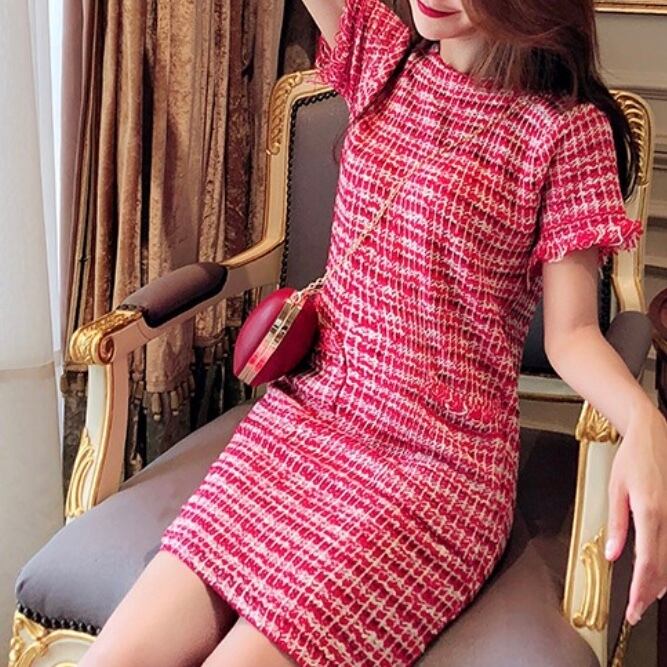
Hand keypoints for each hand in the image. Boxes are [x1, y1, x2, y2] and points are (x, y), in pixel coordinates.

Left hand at [605, 403, 666, 624]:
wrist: (652, 436)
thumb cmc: (631, 459)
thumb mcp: (616, 489)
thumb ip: (617, 524)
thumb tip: (615, 556)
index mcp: (651, 513)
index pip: (647, 563)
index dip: (640, 590)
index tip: (632, 608)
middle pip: (662, 568)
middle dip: (648, 594)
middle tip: (634, 612)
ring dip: (659, 583)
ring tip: (644, 599)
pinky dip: (666, 565)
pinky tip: (659, 576)